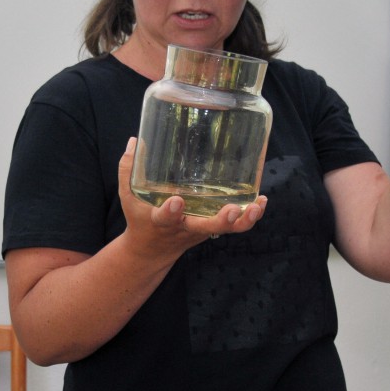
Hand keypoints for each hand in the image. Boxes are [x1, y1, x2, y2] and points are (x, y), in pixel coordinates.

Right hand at [116, 138, 266, 257]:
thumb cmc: (140, 218)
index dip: (171, 212)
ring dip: (243, 221)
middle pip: (206, 227)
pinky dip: (249, 216)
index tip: (176, 202)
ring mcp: (202, 229)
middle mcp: (185, 227)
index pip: (165, 217)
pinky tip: (261, 202)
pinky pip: (235, 226)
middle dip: (221, 220)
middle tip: (232, 210)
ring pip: (227, 230)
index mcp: (160, 221)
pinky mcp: (212, 228)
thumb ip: (128, 168)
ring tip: (256, 206)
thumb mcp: (128, 196)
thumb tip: (135, 139)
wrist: (152, 251)